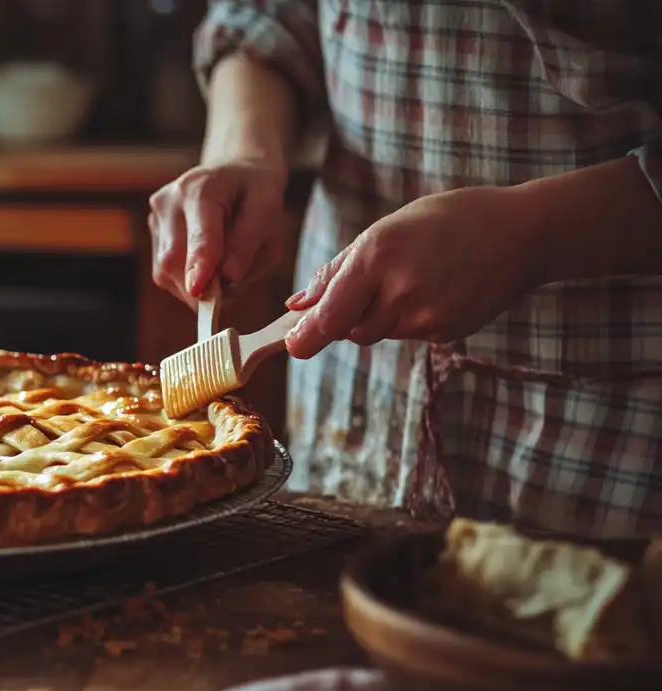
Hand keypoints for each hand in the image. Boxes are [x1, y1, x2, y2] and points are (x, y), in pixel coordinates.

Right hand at [149, 157, 287, 309]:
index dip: (199, 264)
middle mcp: (169, 201)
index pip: (199, 234)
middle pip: (174, 259)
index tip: (199, 290)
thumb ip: (248, 244)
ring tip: (222, 267)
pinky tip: (207, 265)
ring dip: (195, 285)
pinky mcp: (153, 234)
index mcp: (201, 188)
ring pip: (165, 271)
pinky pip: (165, 273)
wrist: (235, 174)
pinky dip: (188, 280)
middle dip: (199, 287)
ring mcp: (156, 218)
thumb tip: (228, 278)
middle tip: (226, 295)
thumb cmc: (254, 193)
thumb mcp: (268, 212)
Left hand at [284, 186, 542, 358]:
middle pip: (350, 329)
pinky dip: (411, 319)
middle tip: (377, 284)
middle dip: (350, 315)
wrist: (523, 233)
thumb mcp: (387, 229)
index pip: (329, 315)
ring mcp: (426, 315)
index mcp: (377, 256)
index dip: (306, 336)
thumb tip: (298, 304)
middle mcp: (399, 290)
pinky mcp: (446, 331)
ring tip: (415, 278)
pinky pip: (409, 335)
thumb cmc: (449, 221)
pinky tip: (437, 290)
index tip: (291, 345)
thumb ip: (338, 271)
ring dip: (382, 315)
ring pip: (379, 333)